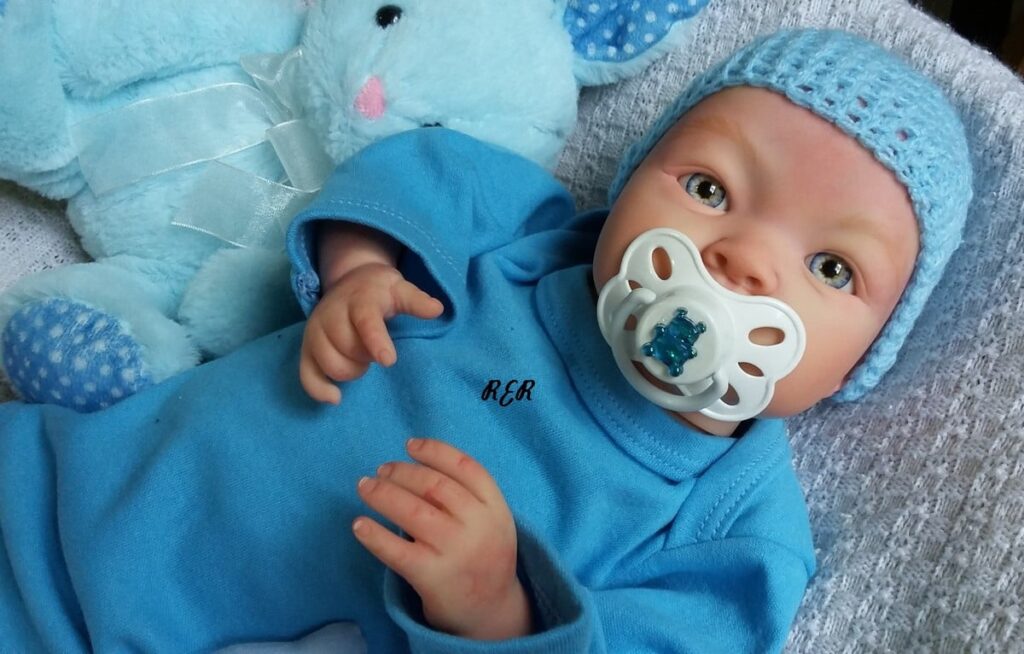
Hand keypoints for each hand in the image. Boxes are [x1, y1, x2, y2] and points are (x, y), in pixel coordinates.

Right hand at [300, 263, 443, 402]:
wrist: (349, 283)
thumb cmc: (379, 292)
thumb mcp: (399, 288)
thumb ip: (416, 301)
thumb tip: (436, 309)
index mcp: (359, 300)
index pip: (365, 321)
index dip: (376, 342)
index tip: (389, 361)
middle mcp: (331, 314)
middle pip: (348, 348)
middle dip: (367, 357)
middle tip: (377, 350)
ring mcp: (315, 332)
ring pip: (330, 364)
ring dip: (351, 371)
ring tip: (362, 361)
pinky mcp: (306, 348)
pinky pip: (306, 375)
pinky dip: (319, 389)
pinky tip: (336, 397)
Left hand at [353, 438, 532, 640]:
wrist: (491, 611)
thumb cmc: (483, 555)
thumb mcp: (491, 521)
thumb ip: (467, 495)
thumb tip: (414, 463)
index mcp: (495, 508)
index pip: (465, 467)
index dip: (435, 451)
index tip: (409, 445)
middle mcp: (478, 527)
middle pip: (434, 485)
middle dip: (402, 472)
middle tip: (381, 470)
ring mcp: (456, 552)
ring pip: (412, 511)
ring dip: (383, 493)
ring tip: (365, 487)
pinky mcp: (433, 577)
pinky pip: (396, 551)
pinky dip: (374, 534)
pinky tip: (359, 524)